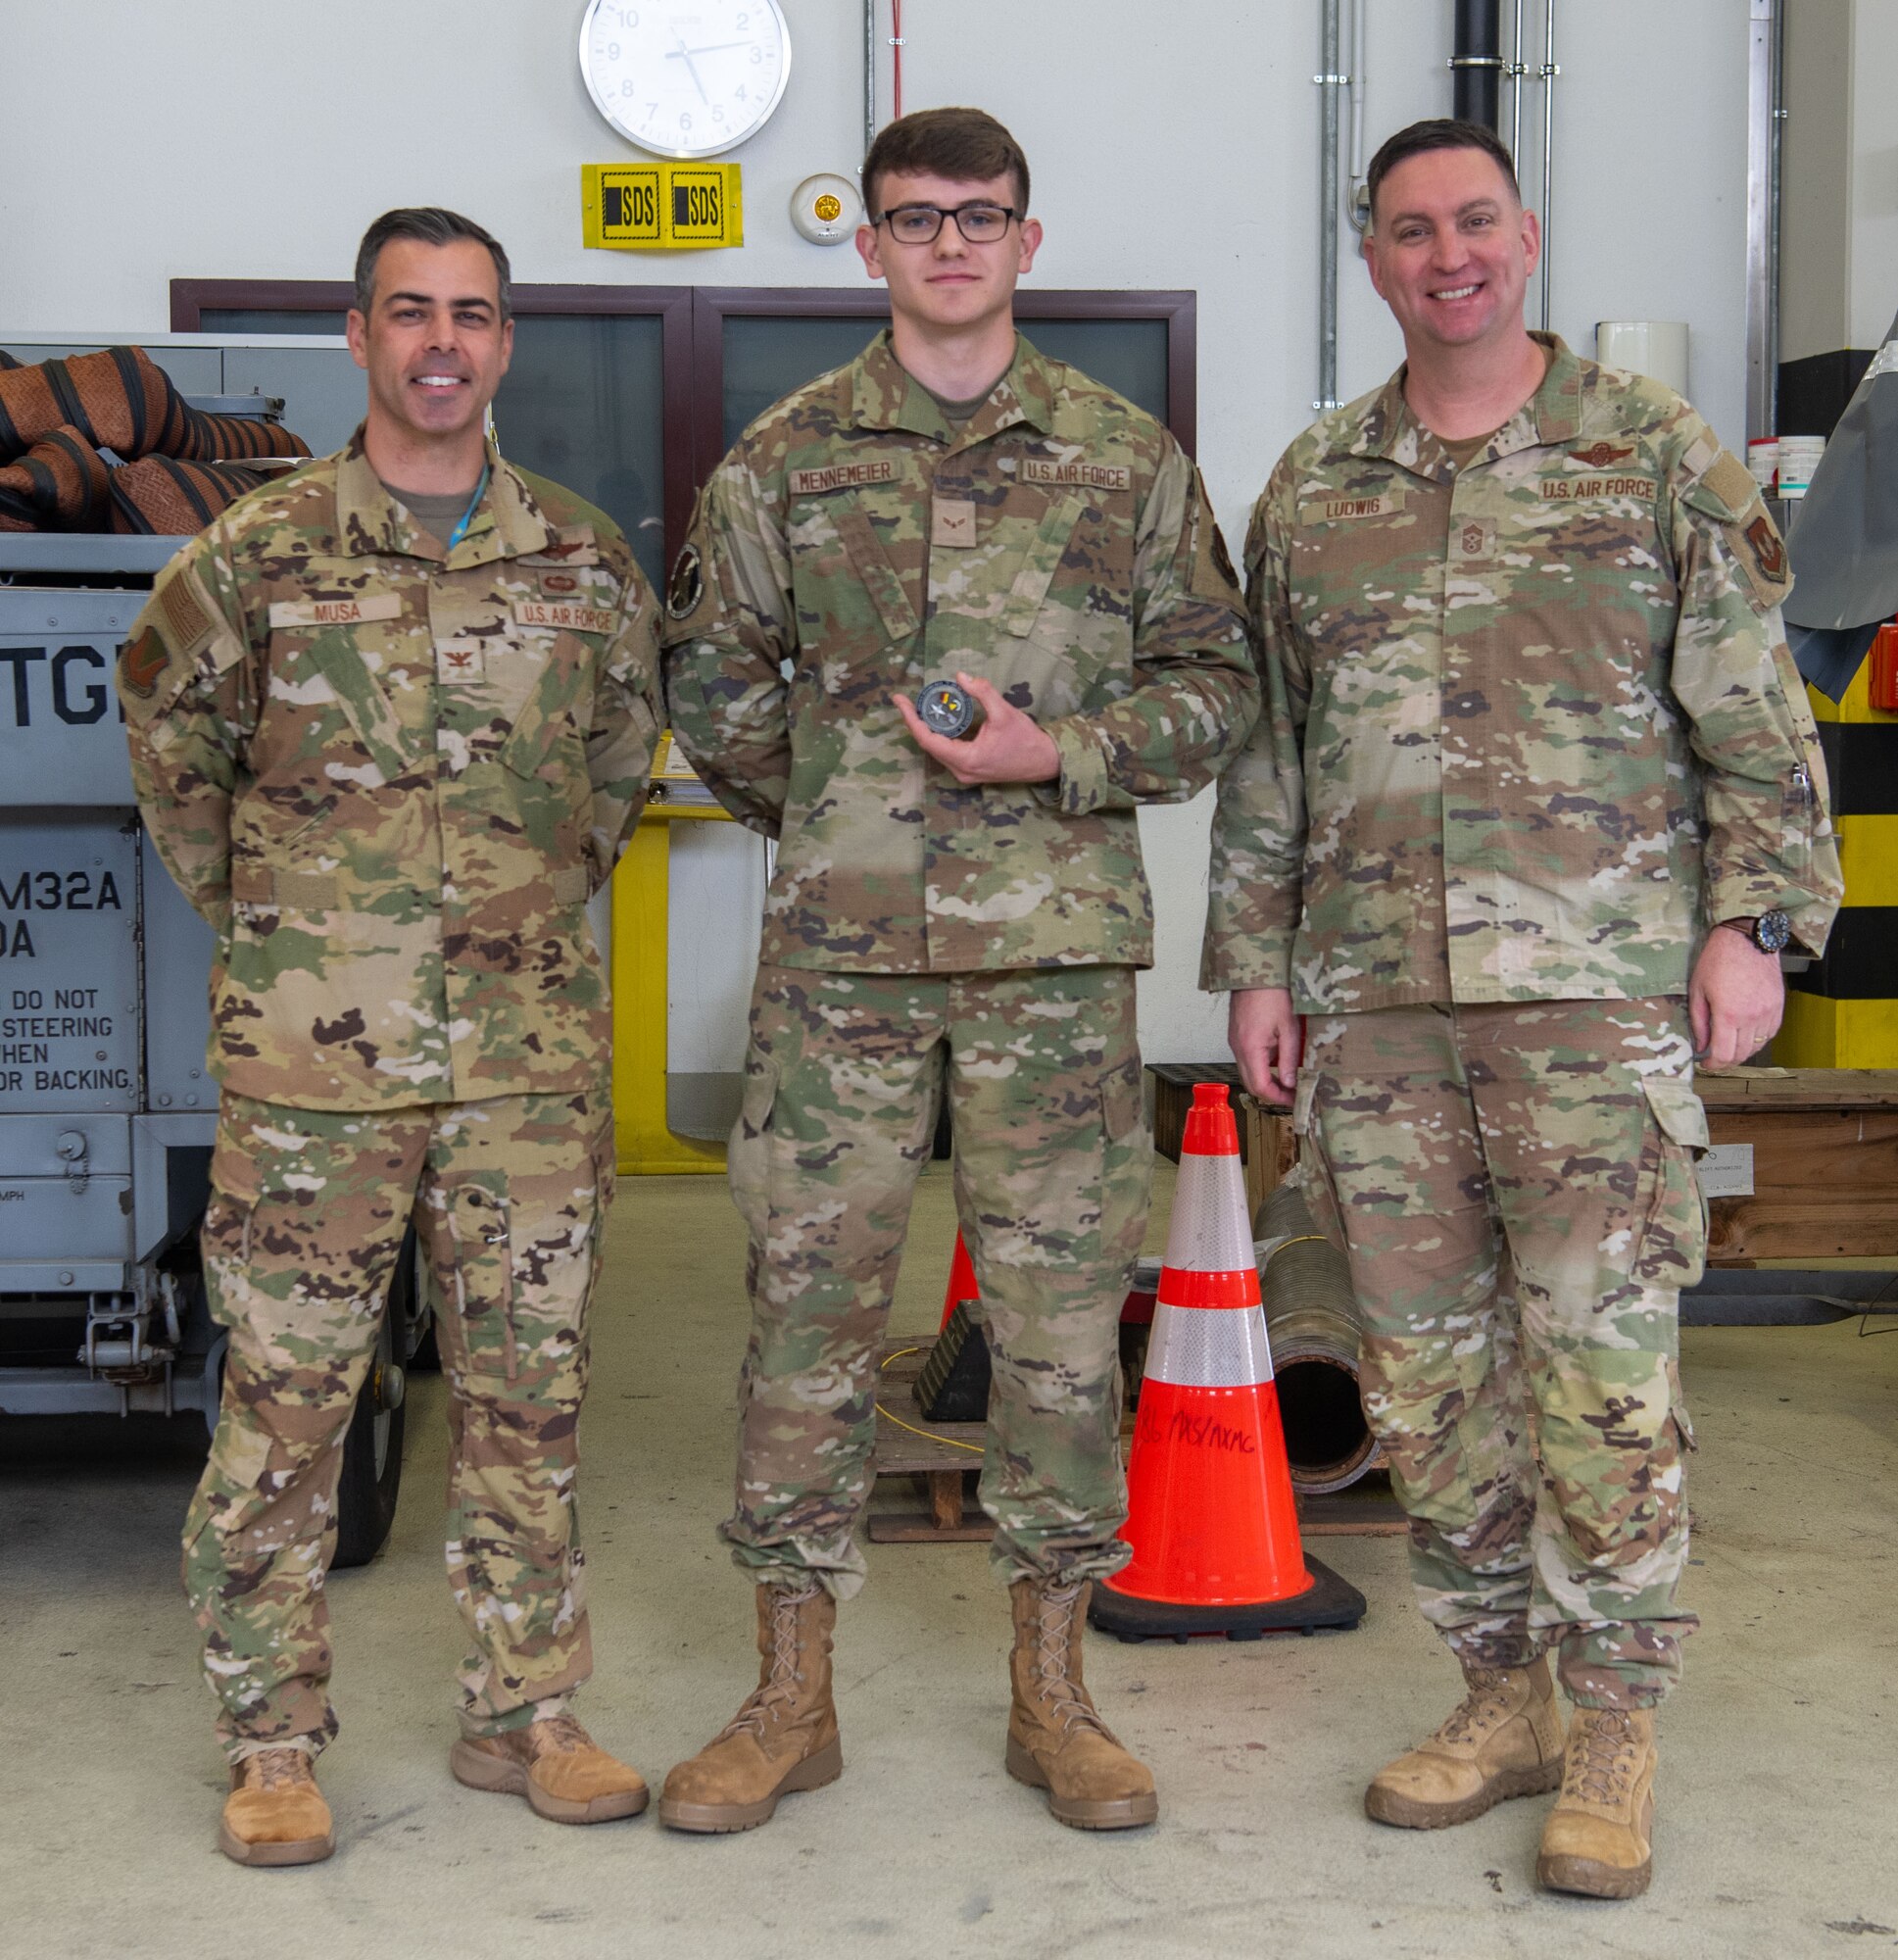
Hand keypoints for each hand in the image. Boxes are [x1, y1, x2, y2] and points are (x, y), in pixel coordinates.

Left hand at [892, 671, 1059, 785]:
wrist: (1045, 762)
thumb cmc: (1026, 739)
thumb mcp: (1004, 712)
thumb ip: (983, 692)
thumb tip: (961, 676)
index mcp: (967, 759)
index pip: (928, 739)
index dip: (911, 719)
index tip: (900, 700)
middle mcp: (961, 771)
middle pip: (928, 745)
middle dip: (915, 721)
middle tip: (905, 700)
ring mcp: (965, 774)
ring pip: (936, 750)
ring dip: (926, 729)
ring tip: (916, 707)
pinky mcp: (969, 771)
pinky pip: (946, 753)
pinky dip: (938, 736)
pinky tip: (935, 720)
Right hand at [1228, 986, 1299, 1100]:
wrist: (1253, 972)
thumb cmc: (1272, 994)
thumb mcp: (1289, 1028)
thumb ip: (1289, 1059)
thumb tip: (1290, 1083)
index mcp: (1250, 1048)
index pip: (1261, 1087)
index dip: (1278, 1098)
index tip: (1294, 1099)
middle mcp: (1238, 1049)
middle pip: (1251, 1084)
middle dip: (1271, 1093)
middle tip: (1292, 1094)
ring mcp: (1234, 1042)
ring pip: (1247, 1073)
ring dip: (1265, 1080)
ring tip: (1287, 1079)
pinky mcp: (1236, 1036)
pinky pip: (1246, 1060)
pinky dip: (1260, 1067)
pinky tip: (1276, 1060)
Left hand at [1689, 926, 1785, 1066]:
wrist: (1746, 939)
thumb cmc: (1717, 961)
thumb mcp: (1698, 991)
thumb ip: (1699, 1022)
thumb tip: (1701, 1046)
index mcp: (1728, 1014)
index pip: (1724, 1055)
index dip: (1714, 1066)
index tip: (1706, 1064)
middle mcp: (1752, 1017)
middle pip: (1742, 1054)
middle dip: (1726, 1061)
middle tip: (1715, 1057)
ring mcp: (1769, 1012)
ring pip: (1758, 1046)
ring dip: (1742, 1050)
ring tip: (1729, 1043)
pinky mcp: (1779, 1006)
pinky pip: (1770, 1033)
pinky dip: (1758, 1039)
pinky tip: (1746, 1033)